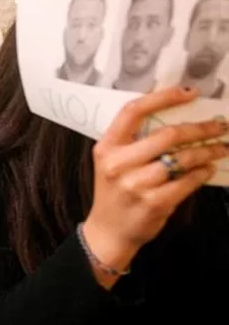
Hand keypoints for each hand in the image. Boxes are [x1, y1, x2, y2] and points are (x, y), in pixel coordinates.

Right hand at [85, 86, 228, 267]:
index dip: (163, 97)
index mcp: (107, 148)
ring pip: (182, 158)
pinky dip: (202, 173)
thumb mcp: (113, 163)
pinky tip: (207, 169)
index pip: (133, 112)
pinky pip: (187, 181)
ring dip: (208, 151)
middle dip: (200, 128)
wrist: (108, 231)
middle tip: (220, 126)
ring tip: (220, 148)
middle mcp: (118, 164)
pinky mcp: (153, 203)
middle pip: (167, 134)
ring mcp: (135, 185)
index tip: (190, 92)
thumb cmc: (115, 192)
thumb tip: (177, 117)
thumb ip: (134, 142)